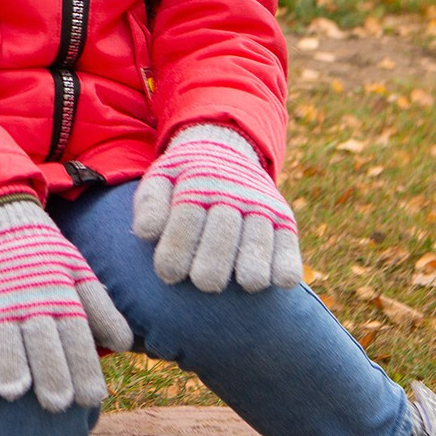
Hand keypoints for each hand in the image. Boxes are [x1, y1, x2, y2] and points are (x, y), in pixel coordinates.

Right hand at [0, 196, 131, 410]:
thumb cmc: (46, 258)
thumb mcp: (78, 273)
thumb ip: (100, 309)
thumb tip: (124, 345)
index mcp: (61, 292)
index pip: (76, 332)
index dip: (84, 365)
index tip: (93, 397)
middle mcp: (30, 300)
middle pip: (41, 339)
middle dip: (50, 372)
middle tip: (58, 404)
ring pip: (4, 341)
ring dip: (9, 369)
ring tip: (15, 395)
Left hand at [131, 123, 302, 293]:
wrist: (226, 151)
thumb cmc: (184, 181)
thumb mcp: (161, 180)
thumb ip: (150, 204)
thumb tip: (146, 233)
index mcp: (197, 183)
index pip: (186, 218)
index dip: (177, 249)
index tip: (168, 275)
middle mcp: (232, 193)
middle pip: (224, 232)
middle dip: (213, 263)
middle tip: (204, 284)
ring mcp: (261, 206)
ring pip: (259, 240)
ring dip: (253, 266)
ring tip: (245, 284)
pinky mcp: (285, 220)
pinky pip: (289, 246)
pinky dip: (287, 264)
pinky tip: (278, 282)